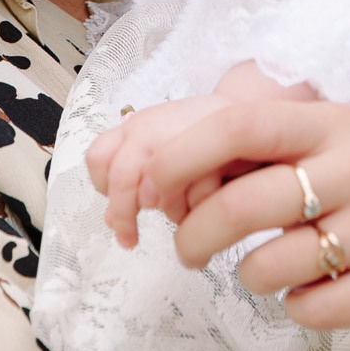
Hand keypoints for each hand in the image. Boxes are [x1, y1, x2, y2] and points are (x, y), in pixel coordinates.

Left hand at [83, 93, 232, 247]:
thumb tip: (112, 221)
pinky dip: (198, 209)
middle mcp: (153, 126)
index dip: (103, 188)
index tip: (115, 212)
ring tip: (180, 217)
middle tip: (129, 236)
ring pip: (158, 187)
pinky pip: (197, 193)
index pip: (98, 157)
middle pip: (122, 176)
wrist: (251, 114)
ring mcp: (181, 135)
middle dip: (124, 212)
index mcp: (136, 127)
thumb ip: (135, 182)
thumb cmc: (204, 140)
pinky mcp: (217, 147)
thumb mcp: (162, 154)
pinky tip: (203, 209)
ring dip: (167, 211)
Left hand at [138, 97, 349, 350]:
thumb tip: (136, 161)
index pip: (240, 120)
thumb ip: (242, 149)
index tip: (137, 184)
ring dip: (251, 277)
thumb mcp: (321, 147)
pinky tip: (322, 291)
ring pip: (274, 264)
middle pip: (246, 200)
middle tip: (186, 248)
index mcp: (329, 120)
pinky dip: (299, 309)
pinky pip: (315, 308)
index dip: (178, 152)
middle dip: (196, 233)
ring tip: (269, 268)